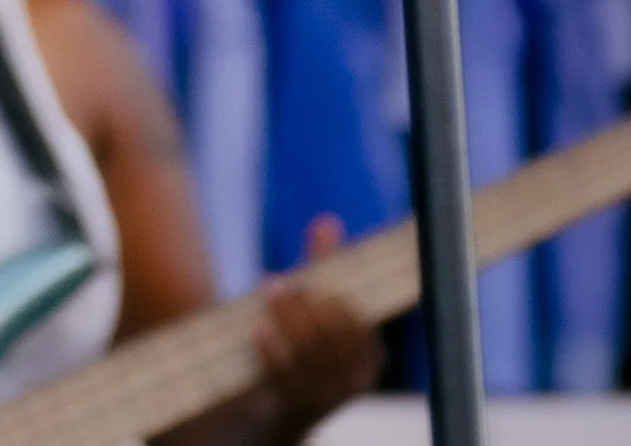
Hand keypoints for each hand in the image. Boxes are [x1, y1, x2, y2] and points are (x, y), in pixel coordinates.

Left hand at [248, 218, 383, 437]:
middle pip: (333, 338)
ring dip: (287, 319)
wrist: (287, 402)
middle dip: (305, 305)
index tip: (305, 278)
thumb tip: (327, 220)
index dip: (332, 300)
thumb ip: (326, 266)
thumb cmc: (311, 340)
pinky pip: (287, 379)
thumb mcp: (320, 305)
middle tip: (279, 281)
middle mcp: (356, 381)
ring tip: (268, 291)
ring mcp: (328, 399)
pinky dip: (272, 351)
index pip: (359, 326)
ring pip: (310, 355)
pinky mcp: (300, 409)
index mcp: (372, 355)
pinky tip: (258, 328)